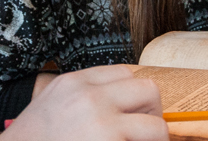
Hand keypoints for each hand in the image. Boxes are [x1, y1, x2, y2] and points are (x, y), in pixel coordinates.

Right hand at [0, 65, 167, 140]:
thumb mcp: (51, 106)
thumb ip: (82, 100)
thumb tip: (120, 108)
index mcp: (73, 82)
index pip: (124, 74)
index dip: (134, 98)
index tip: (132, 116)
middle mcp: (89, 97)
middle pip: (148, 90)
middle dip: (152, 114)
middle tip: (143, 135)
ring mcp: (101, 124)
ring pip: (156, 126)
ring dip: (155, 140)